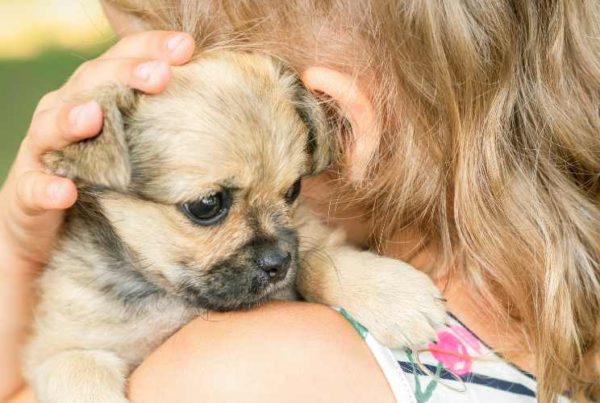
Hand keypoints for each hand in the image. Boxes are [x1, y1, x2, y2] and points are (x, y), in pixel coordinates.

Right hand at [0, 30, 194, 271]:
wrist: (50, 224)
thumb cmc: (101, 174)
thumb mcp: (132, 144)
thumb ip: (158, 122)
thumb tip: (216, 111)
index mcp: (94, 97)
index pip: (120, 61)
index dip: (149, 49)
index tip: (187, 47)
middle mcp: (65, 114)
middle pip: (90, 83)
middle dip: (124, 76)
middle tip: (160, 75)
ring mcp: (43, 153)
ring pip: (51, 127)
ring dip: (72, 119)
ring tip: (95, 116)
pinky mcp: (29, 194)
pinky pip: (34, 190)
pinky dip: (48, 189)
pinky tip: (66, 191)